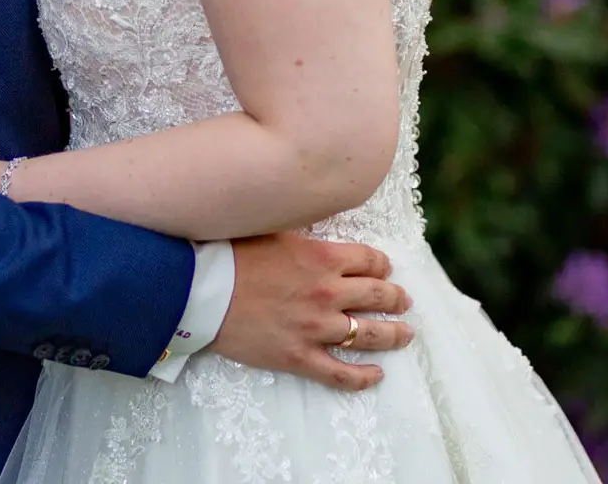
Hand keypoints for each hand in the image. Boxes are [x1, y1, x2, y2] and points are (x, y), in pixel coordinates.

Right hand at [209, 232, 413, 391]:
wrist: (202, 290)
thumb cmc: (232, 254)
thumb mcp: (275, 231)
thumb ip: (306, 237)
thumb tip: (322, 236)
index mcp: (323, 258)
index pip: (369, 261)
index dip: (382, 265)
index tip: (386, 269)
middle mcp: (327, 293)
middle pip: (377, 296)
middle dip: (396, 298)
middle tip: (404, 301)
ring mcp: (315, 328)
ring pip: (368, 335)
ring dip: (393, 334)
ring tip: (406, 334)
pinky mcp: (298, 356)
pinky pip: (340, 373)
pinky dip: (363, 377)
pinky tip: (377, 375)